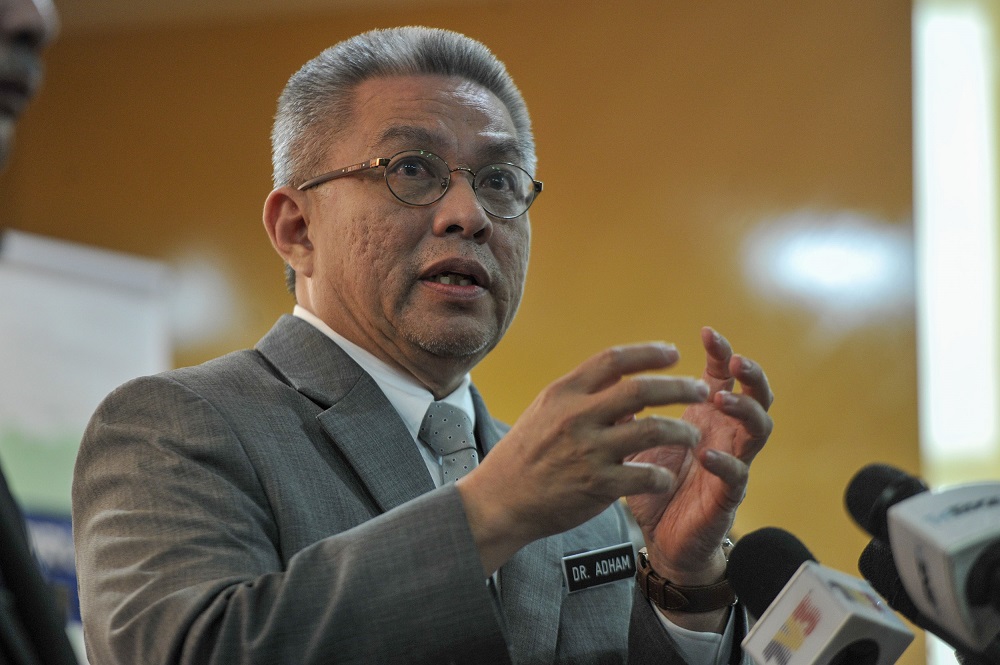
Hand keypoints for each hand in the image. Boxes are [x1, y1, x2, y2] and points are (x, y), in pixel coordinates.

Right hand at [457, 342, 710, 574]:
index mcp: (564, 392)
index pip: (614, 359)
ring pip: (651, 430)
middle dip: (678, 387)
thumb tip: (624, 384)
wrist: (500, 499)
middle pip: (641, 390)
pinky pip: (645, 475)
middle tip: (701, 389)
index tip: (673, 353)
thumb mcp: (545, 411)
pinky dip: (662, 475)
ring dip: (680, 431)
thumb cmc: (525, 454)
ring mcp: (588, 450)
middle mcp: (577, 416)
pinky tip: (667, 477)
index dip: (648, 353)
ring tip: (692, 435)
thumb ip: (584, 396)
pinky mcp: (597, 485)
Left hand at [626, 327, 773, 585]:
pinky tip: (706, 454)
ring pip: (758, 430)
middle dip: (750, 375)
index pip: (722, 377)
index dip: (720, 353)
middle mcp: (725, 435)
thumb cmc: (655, 484)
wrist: (660, 538)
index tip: (707, 333)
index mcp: (706, 417)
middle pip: (756, 396)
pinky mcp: (727, 496)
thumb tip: (615, 376)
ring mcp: (732, 463)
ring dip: (744, 411)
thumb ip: (635, 410)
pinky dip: (723, 463)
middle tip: (735, 361)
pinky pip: (736, 476)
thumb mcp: (639, 439)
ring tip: (721, 399)